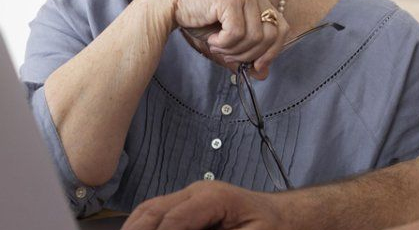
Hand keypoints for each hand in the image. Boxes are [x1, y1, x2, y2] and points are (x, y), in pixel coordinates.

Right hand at [122, 180, 284, 229]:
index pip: (173, 219)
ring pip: (150, 208)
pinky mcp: (188, 204)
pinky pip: (157, 211)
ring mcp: (191, 195)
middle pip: (153, 210)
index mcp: (214, 198)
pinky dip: (143, 225)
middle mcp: (198, 191)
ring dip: (134, 228)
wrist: (283, 216)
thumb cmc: (271, 228)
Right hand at [150, 0, 290, 78]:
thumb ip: (247, 55)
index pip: (282, 29)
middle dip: (249, 54)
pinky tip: (211, 37)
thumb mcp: (228, 41)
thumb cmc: (199, 21)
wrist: (169, 5)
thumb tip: (263, 75)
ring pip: (255, 37)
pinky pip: (238, 34)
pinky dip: (223, 43)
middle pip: (272, 36)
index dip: (272, 52)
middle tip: (227, 54)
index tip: (255, 67)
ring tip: (217, 44)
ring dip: (233, 50)